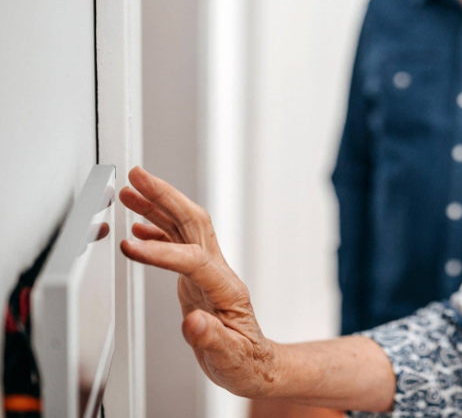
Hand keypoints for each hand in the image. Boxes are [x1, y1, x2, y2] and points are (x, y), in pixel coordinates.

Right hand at [119, 166, 276, 397]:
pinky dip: (157, 230)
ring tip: (130, 190)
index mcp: (226, 288)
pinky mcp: (198, 277)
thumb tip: (196, 324)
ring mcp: (208, 271)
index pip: (193, 258)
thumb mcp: (231, 357)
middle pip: (193, 223)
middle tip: (137, 176)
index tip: (130, 245)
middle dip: (165, 196)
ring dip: (157, 205)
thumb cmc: (245, 361)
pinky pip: (177, 244)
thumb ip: (213, 339)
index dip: (161, 251)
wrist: (254, 364)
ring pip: (183, 227)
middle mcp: (218, 272)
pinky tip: (139, 225)